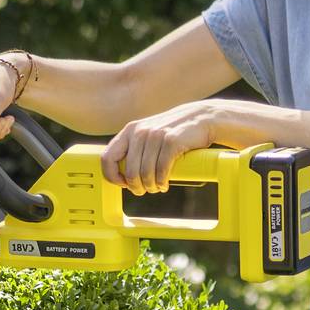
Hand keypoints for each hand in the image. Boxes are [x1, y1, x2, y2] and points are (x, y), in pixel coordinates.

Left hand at [100, 102, 219, 193]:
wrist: (202, 118)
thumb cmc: (173, 132)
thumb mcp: (149, 134)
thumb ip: (135, 147)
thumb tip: (121, 173)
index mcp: (130, 130)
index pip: (108, 157)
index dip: (112, 176)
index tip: (123, 184)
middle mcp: (140, 132)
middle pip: (129, 171)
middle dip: (135, 187)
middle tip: (142, 191)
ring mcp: (156, 135)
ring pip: (145, 173)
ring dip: (150, 186)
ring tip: (156, 188)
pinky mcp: (171, 141)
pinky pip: (161, 170)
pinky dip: (161, 182)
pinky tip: (164, 185)